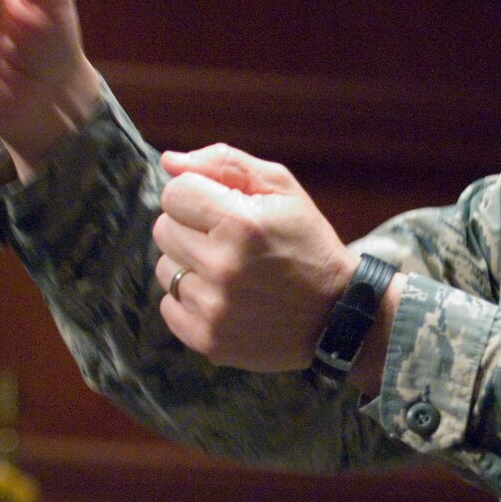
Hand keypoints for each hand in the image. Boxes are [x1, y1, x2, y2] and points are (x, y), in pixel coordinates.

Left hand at [153, 144, 358, 371]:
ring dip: (189, 265)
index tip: (220, 208)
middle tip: (227, 241)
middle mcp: (222, 267)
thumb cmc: (307, 244)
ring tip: (228, 271)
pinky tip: (222, 297)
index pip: (174, 193)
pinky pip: (168, 306)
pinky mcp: (208, 339)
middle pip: (163, 230)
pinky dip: (189, 300)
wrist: (336, 314)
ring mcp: (213, 309)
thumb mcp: (282, 190)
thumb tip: (169, 162)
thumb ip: (225, 163)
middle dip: (191, 229)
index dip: (197, 195)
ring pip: (164, 269)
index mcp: (241, 224)